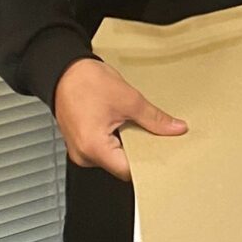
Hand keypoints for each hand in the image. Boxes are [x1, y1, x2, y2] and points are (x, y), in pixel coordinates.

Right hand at [54, 58, 187, 180]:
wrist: (64, 70)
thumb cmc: (88, 82)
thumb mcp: (129, 100)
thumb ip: (154, 119)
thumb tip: (176, 128)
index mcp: (94, 148)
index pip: (127, 171)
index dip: (149, 163)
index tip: (167, 155)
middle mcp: (84, 156)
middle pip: (121, 165)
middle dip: (143, 154)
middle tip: (162, 140)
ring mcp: (81, 151)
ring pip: (114, 157)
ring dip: (131, 146)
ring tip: (145, 130)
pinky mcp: (82, 143)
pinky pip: (105, 149)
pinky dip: (119, 141)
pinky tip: (129, 127)